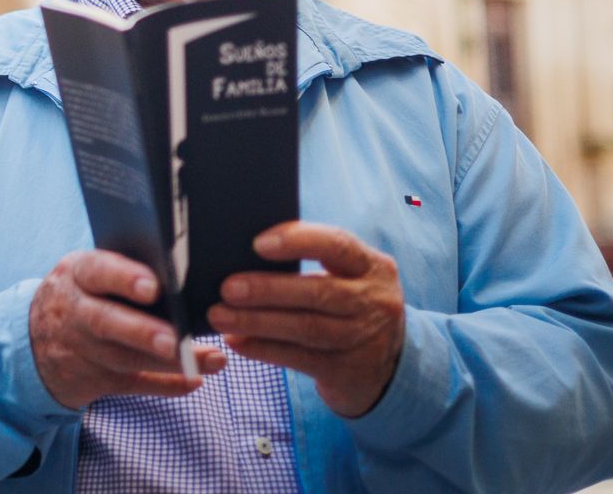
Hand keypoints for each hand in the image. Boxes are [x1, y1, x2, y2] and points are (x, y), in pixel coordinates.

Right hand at [29, 249, 224, 409]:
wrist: (34, 341)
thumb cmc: (81, 294)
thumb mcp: (86, 272)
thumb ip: (120, 267)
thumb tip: (179, 266)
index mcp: (76, 275)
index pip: (97, 272)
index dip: (124, 279)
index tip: (153, 287)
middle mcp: (75, 312)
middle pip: (106, 322)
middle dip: (142, 332)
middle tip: (175, 339)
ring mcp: (83, 350)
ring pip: (124, 359)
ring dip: (166, 363)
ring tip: (208, 361)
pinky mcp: (95, 380)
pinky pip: (132, 385)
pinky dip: (164, 386)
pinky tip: (194, 381)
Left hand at [206, 221, 404, 418]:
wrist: (392, 365)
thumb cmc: (352, 304)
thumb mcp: (351, 277)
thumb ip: (316, 260)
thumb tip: (248, 253)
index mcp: (372, 266)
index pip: (337, 245)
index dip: (298, 241)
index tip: (258, 243)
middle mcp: (373, 301)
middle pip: (318, 292)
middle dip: (267, 289)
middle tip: (227, 288)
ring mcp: (362, 339)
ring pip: (305, 328)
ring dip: (257, 322)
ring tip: (220, 316)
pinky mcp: (346, 371)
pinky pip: (298, 359)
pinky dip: (263, 349)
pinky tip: (237, 342)